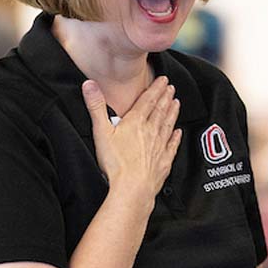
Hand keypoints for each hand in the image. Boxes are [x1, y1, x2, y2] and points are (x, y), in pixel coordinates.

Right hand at [82, 77, 181, 201]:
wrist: (132, 187)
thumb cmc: (115, 163)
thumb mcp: (101, 131)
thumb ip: (96, 106)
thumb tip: (89, 84)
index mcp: (136, 122)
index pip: (148, 100)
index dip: (156, 89)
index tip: (163, 80)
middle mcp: (151, 132)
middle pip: (160, 110)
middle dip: (166, 98)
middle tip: (171, 88)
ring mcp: (159, 147)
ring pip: (168, 125)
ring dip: (173, 113)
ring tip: (177, 103)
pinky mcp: (163, 162)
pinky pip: (172, 146)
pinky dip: (176, 137)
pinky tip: (178, 132)